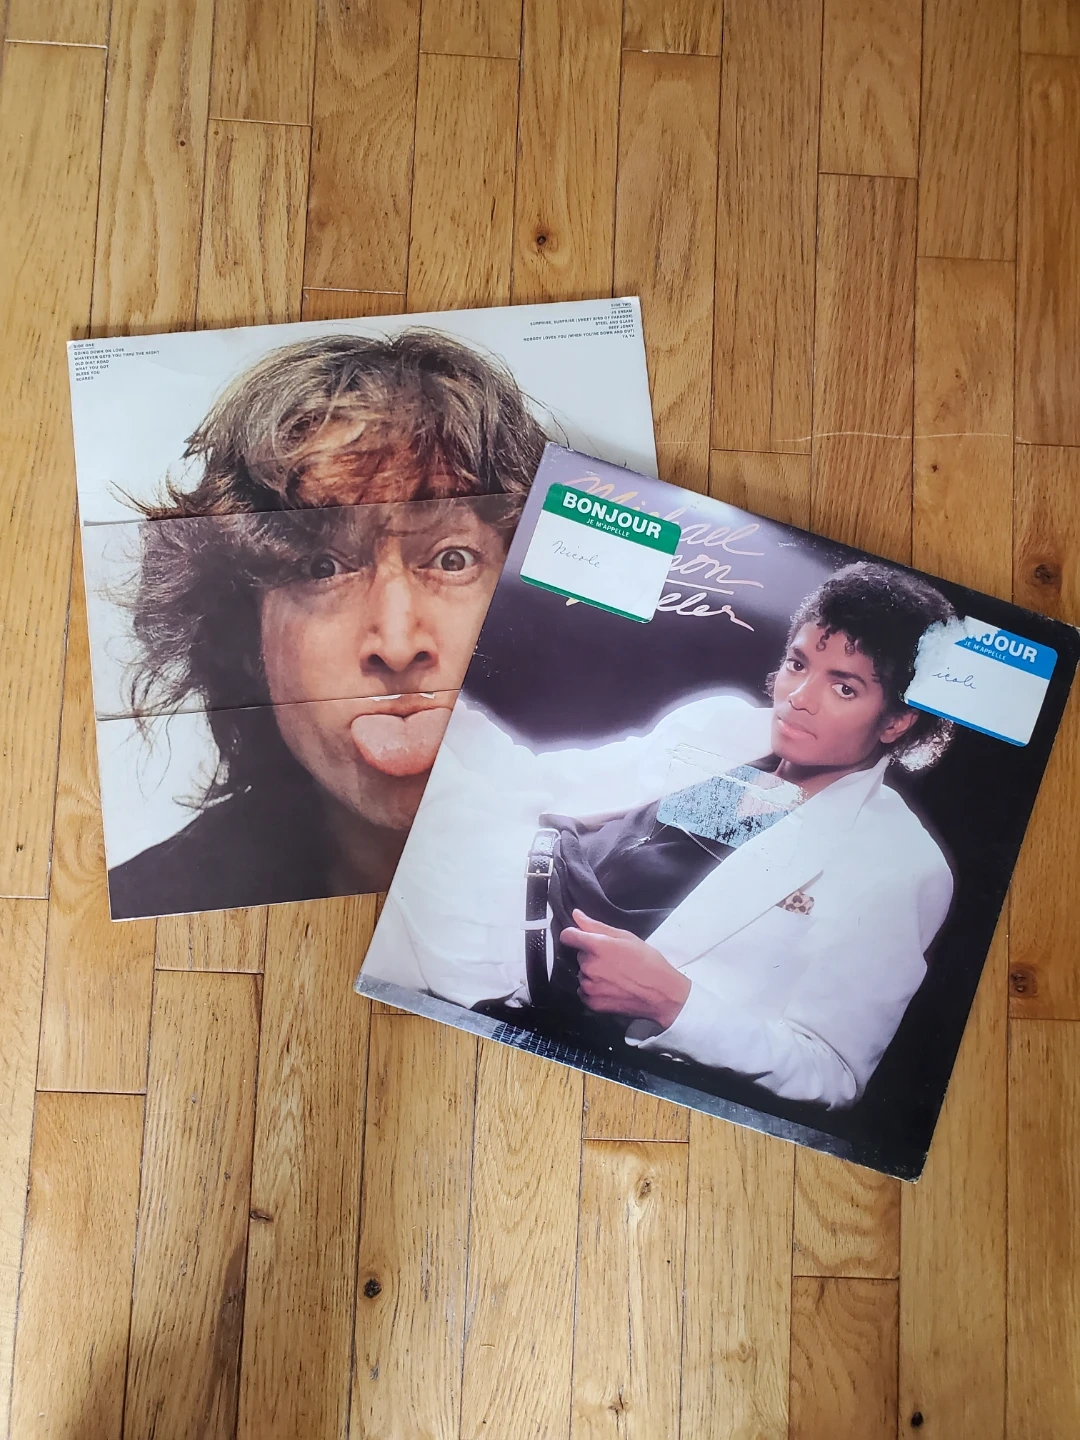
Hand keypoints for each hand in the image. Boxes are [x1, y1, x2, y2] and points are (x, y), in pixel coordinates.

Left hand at [560, 909, 690, 1030]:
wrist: (661, 993)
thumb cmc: (648, 961)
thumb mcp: (626, 937)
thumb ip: (596, 926)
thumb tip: (576, 915)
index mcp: (597, 946)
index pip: (568, 936)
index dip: (574, 935)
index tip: (582, 938)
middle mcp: (589, 966)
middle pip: (579, 955)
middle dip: (591, 955)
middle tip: (613, 959)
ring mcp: (589, 986)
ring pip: (582, 973)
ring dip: (592, 973)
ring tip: (615, 975)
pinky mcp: (592, 1003)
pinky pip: (584, 991)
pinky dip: (593, 989)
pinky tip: (611, 987)